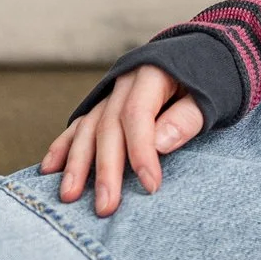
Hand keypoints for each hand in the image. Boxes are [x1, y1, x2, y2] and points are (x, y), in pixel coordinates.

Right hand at [40, 64, 205, 216]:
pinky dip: (64, 147)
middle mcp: (124, 82)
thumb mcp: (210, 94)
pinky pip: (80, 125)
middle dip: (105, 169)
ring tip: (68, 196)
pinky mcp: (104, 104)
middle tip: (105, 206)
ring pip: (88, 128)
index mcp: (151, 73)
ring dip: (77, 163)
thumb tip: (159, 144)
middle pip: (108, 127)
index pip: (138, 116)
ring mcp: (110, 92)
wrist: (204, 52)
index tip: (150, 186)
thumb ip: (186, 118)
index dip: (141, 152)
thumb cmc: (211, 79)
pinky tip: (49, 169)